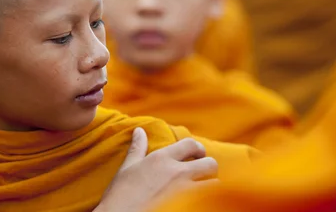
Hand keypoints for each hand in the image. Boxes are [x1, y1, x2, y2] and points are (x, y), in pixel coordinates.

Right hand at [95, 128, 218, 211]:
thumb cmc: (120, 195)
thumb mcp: (127, 168)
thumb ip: (137, 148)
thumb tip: (139, 131)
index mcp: (162, 159)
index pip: (190, 144)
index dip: (198, 148)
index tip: (197, 155)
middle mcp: (177, 173)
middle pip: (210, 163)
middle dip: (209, 168)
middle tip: (202, 174)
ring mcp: (185, 192)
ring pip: (215, 184)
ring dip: (210, 186)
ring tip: (203, 190)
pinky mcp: (188, 207)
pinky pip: (207, 201)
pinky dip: (206, 200)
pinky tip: (197, 202)